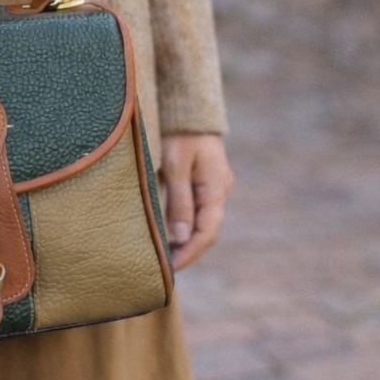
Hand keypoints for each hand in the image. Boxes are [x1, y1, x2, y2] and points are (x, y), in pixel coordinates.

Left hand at [158, 133, 233, 270]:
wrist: (187, 108)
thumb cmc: (179, 134)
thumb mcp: (176, 166)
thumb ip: (179, 200)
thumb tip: (182, 237)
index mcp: (216, 188)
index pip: (207, 232)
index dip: (190, 253)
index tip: (170, 269)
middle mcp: (218, 191)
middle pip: (205, 231)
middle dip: (186, 252)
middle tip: (163, 271)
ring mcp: (211, 187)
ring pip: (199, 223)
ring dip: (183, 242)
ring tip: (162, 259)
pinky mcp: (199, 183)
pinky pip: (192, 211)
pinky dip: (180, 227)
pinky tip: (164, 236)